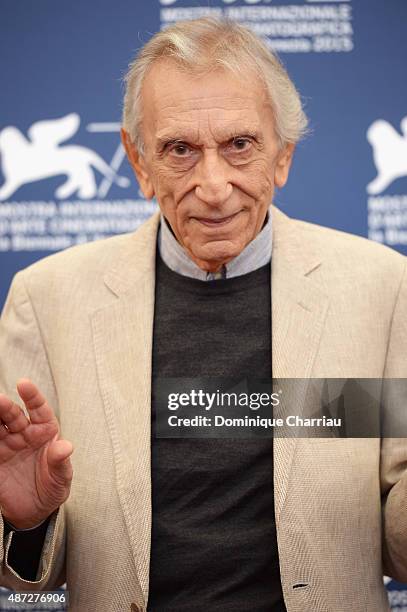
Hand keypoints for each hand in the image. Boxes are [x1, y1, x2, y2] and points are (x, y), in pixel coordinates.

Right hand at [0, 379, 72, 529]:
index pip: (39, 409)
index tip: (24, 384)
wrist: (34, 512)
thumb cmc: (53, 488)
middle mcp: (25, 434)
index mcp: (45, 431)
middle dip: (5, 406)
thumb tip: (66, 447)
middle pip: (12, 415)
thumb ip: (60, 462)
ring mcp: (7, 445)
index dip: (32, 396)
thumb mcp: (61, 478)